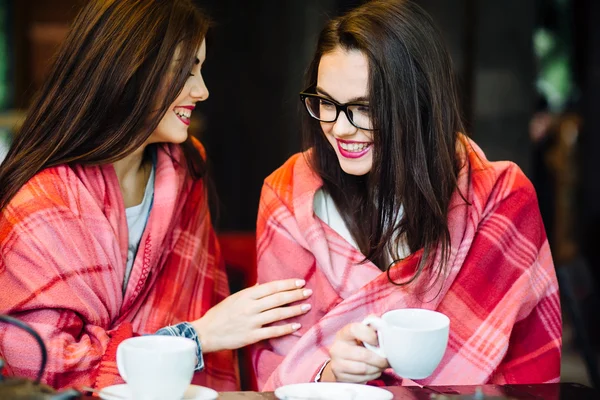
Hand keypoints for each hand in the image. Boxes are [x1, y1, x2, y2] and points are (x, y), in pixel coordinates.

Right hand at [191, 279, 311, 352]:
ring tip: (306, 307)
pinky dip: (286, 329)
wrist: (206, 333)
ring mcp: (251, 321)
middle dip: (295, 295)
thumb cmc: (219, 314)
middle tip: (308, 292)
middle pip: (278, 298)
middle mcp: (250, 307)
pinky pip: (272, 332)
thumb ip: (250, 292)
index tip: (300, 282)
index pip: (272, 287)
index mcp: (246, 295)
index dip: (287, 284)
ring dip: (294, 310)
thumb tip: (262, 285)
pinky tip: (296, 326)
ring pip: (278, 314)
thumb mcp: (234, 298)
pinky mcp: (251, 336)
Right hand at [321, 322, 388, 382]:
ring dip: (377, 368)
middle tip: (387, 359)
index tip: (378, 341)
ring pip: (363, 368)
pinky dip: (371, 376)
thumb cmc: (357, 345)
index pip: (355, 329)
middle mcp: (337, 348)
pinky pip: (361, 379)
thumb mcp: (362, 332)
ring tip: (381, 365)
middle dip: (379, 359)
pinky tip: (373, 371)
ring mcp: (337, 364)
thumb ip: (372, 325)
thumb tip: (382, 325)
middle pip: (363, 355)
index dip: (369, 335)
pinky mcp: (340, 377)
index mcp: (344, 333)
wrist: (343, 362)